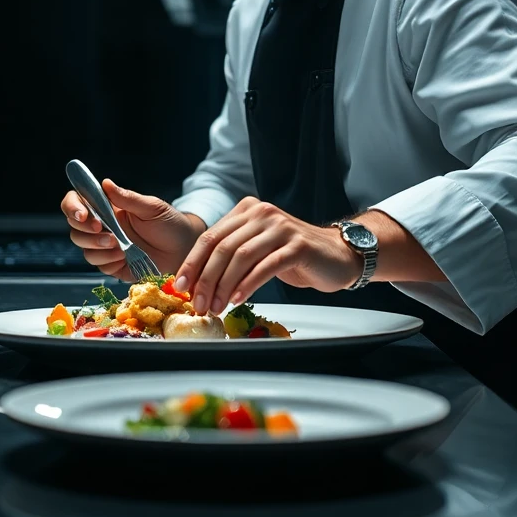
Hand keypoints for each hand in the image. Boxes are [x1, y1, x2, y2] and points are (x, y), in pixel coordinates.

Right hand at [60, 179, 199, 281]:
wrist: (184, 249)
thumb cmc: (169, 223)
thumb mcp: (152, 207)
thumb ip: (127, 198)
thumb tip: (105, 183)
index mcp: (109, 208)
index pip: (78, 202)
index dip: (73, 207)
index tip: (83, 214)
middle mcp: (104, 227)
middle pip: (76, 228)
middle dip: (85, 231)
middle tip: (103, 230)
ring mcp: (107, 247)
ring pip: (84, 248)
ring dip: (97, 247)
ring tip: (120, 246)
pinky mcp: (114, 265)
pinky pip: (99, 265)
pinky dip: (108, 261)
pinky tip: (124, 257)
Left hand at [172, 197, 361, 314]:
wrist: (335, 255)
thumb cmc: (292, 256)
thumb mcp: (256, 249)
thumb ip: (230, 255)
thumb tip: (196, 282)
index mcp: (246, 210)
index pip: (210, 236)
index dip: (193, 262)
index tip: (181, 286)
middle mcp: (262, 213)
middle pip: (223, 248)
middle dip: (206, 279)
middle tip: (199, 303)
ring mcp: (281, 227)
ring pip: (242, 257)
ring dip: (224, 286)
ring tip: (216, 306)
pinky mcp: (298, 245)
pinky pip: (266, 266)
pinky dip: (248, 285)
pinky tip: (238, 299)